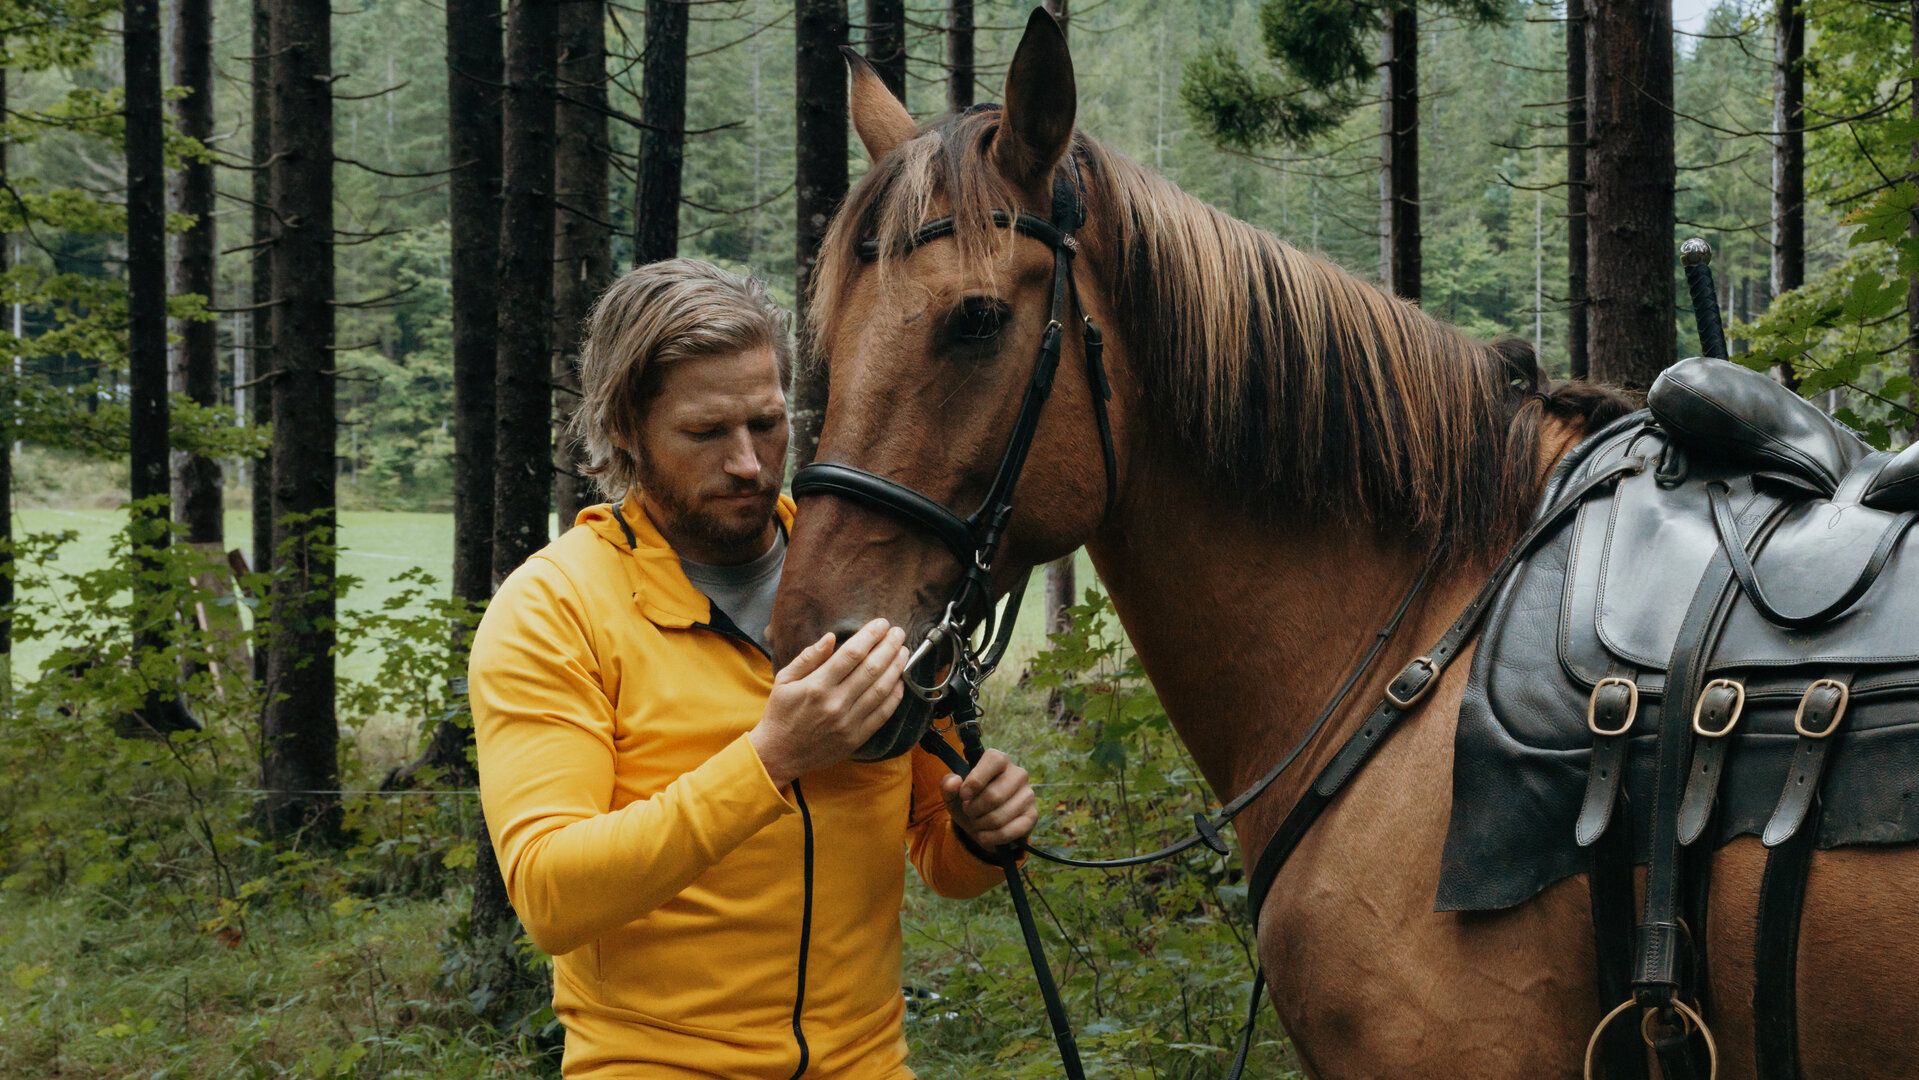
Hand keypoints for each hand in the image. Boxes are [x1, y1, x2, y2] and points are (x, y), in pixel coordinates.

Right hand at [750, 619, 907, 788]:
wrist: (779, 755)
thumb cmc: (780, 714)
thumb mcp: (784, 680)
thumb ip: (808, 657)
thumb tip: (831, 637)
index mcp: (817, 686)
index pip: (851, 654)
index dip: (870, 636)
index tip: (881, 624)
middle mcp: (835, 703)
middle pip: (871, 668)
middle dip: (889, 647)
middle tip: (898, 632)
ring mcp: (848, 722)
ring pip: (881, 689)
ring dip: (896, 668)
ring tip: (904, 652)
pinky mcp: (856, 738)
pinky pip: (882, 714)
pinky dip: (895, 696)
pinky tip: (900, 681)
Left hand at [941, 749, 1036, 849]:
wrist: (985, 824)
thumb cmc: (970, 802)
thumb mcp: (953, 794)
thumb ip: (948, 785)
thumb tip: (954, 781)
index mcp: (999, 760)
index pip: (993, 760)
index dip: (976, 780)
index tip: (964, 796)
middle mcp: (1018, 774)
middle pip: (994, 796)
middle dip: (974, 810)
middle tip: (969, 812)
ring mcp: (1028, 795)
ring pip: (999, 817)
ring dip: (980, 826)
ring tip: (977, 823)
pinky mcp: (1032, 816)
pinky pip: (1009, 832)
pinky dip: (991, 838)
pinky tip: (986, 836)